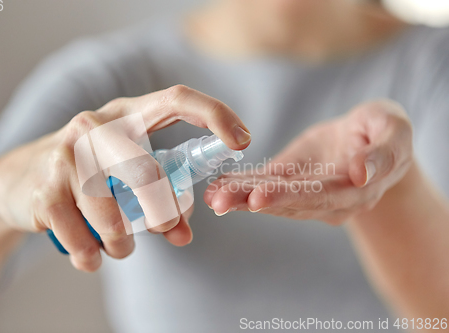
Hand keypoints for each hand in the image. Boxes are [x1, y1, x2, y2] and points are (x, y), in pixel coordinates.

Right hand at [0, 85, 250, 270]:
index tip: (242, 141)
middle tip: (166, 228)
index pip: (177, 99)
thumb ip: (159, 200)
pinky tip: (91, 257)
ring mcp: (67, 154)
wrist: (15, 180)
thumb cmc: (86, 175)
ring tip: (119, 247)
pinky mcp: (44, 187)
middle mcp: (96, 126)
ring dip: (122, 242)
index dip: (215, 114)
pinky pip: (80, 235)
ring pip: (113, 213)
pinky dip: (92, 255)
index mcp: (127, 116)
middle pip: (146, 171)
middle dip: (162, 210)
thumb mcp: (124, 176)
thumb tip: (184, 233)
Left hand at [204, 100, 412, 224]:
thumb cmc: (385, 131)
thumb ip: (384, 153)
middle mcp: (327, 200)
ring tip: (211, 194)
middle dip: (251, 200)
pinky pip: (264, 185)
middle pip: (287, 202)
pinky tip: (216, 184)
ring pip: (271, 197)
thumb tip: (362, 174)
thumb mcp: (395, 132)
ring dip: (239, 196)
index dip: (288, 197)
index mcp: (354, 190)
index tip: (258, 197)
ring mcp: (305, 194)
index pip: (319, 196)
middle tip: (220, 200)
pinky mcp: (290, 182)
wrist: (369, 138)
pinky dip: (240, 186)